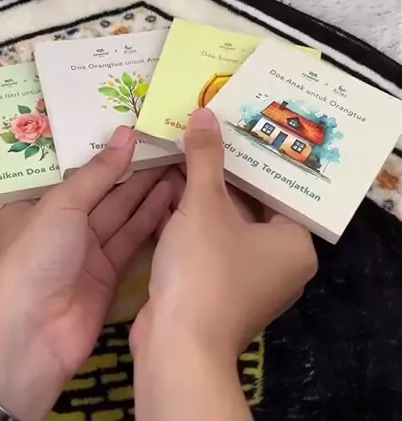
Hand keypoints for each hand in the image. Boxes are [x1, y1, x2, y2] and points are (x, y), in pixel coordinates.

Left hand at [0, 127, 177, 420]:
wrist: (30, 338)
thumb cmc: (35, 258)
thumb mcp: (61, 205)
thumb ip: (98, 172)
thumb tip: (127, 132)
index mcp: (37, 205)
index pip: (76, 171)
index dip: (106, 151)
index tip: (139, 128)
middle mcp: (61, 227)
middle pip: (103, 192)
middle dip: (134, 169)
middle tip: (170, 142)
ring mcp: (85, 253)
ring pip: (122, 214)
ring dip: (149, 191)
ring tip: (180, 162)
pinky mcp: (108, 276)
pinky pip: (132, 240)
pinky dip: (151, 220)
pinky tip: (174, 196)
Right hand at [131, 108, 317, 420]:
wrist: (176, 348)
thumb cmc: (205, 270)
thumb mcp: (203, 204)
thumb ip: (205, 158)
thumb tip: (205, 113)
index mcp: (294, 243)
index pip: (279, 187)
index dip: (254, 154)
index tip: (235, 122)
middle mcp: (279, 263)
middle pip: (251, 203)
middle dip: (222, 171)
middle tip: (206, 128)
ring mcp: (247, 279)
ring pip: (226, 223)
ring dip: (202, 193)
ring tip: (184, 149)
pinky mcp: (217, 290)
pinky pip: (209, 243)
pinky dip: (191, 220)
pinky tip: (167, 188)